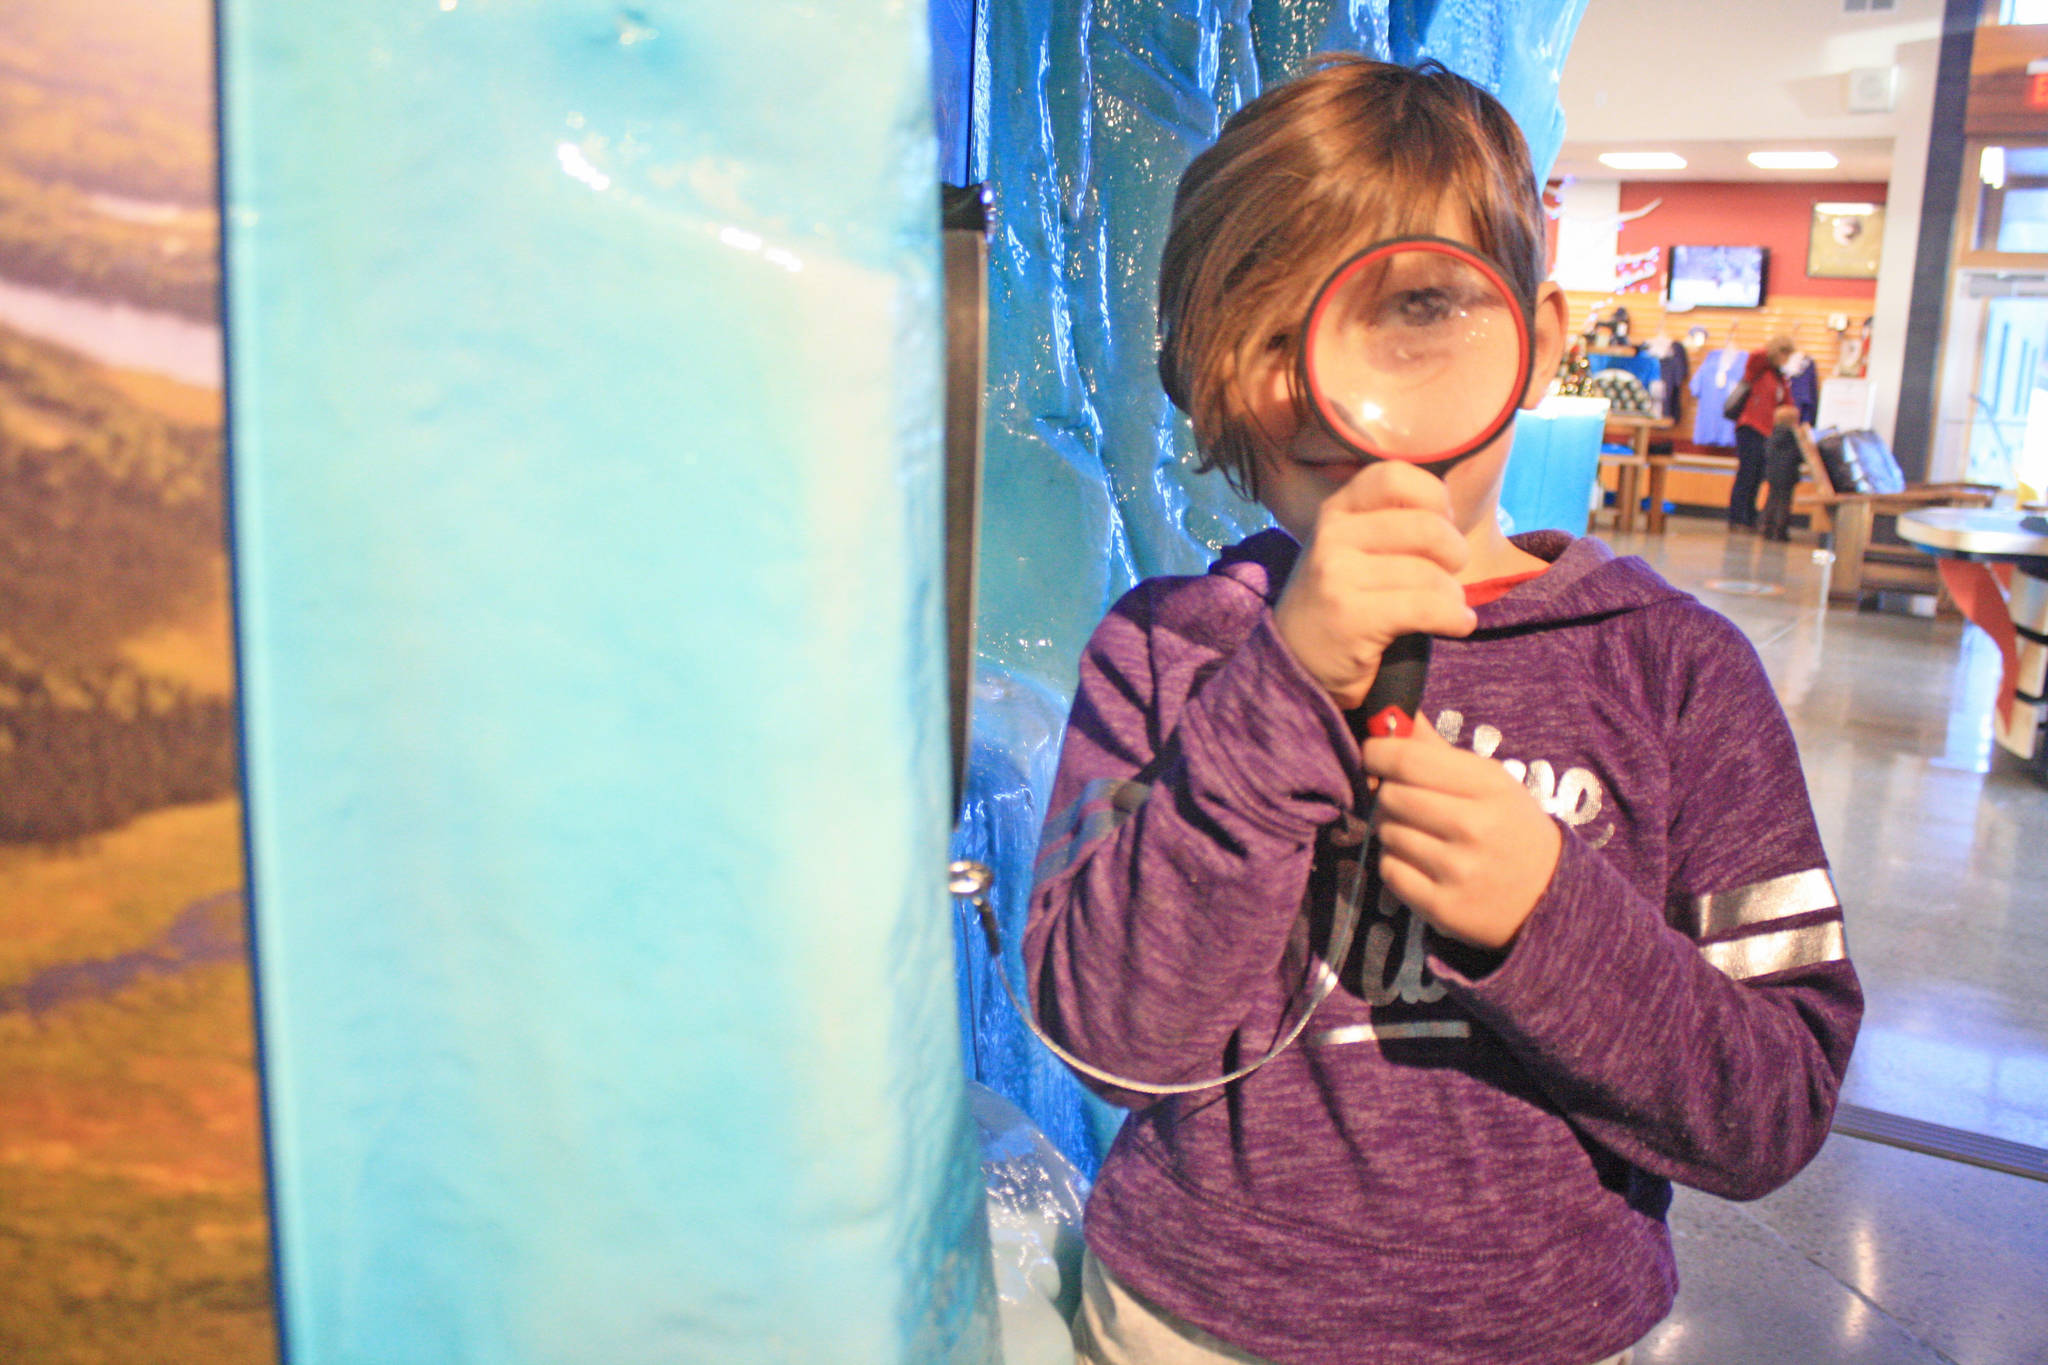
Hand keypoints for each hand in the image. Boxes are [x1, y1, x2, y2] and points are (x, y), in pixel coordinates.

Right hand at [1271, 462, 1477, 709]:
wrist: (1296, 662)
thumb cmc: (1340, 600)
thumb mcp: (1349, 548)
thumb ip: (1388, 521)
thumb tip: (1450, 512)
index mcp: (1336, 509)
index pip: (1394, 475)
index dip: (1434, 496)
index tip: (1441, 521)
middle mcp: (1332, 534)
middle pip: (1427, 526)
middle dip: (1455, 551)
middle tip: (1449, 571)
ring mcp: (1337, 575)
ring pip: (1431, 574)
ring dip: (1453, 595)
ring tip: (1445, 606)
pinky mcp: (1351, 616)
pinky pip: (1427, 608)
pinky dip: (1455, 618)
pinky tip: (1457, 623)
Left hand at [1361, 716, 1560, 950]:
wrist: (1548, 896)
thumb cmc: (1510, 826)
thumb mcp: (1489, 782)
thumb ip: (1437, 749)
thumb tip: (1396, 713)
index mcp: (1487, 786)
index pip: (1408, 760)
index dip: (1378, 753)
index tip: (1374, 755)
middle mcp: (1474, 827)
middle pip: (1391, 797)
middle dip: (1387, 795)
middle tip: (1402, 802)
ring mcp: (1459, 870)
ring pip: (1387, 834)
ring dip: (1392, 831)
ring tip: (1419, 835)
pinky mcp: (1444, 907)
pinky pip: (1390, 872)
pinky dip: (1396, 865)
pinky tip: (1420, 864)